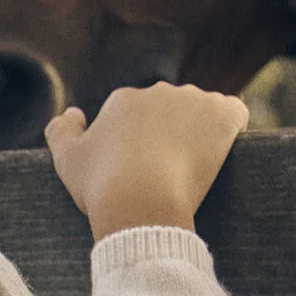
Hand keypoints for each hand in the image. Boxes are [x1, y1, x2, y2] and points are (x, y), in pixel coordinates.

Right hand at [44, 82, 248, 241]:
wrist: (139, 203)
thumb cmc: (100, 186)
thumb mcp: (66, 160)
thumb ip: (60, 131)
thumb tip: (72, 113)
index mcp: (122, 100)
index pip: (137, 116)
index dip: (140, 144)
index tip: (142, 170)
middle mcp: (158, 92)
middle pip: (169, 110)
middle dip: (170, 133)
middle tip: (168, 171)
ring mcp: (192, 101)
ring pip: (201, 111)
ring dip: (200, 131)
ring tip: (193, 167)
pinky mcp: (221, 115)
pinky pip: (235, 112)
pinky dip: (232, 128)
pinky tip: (223, 150)